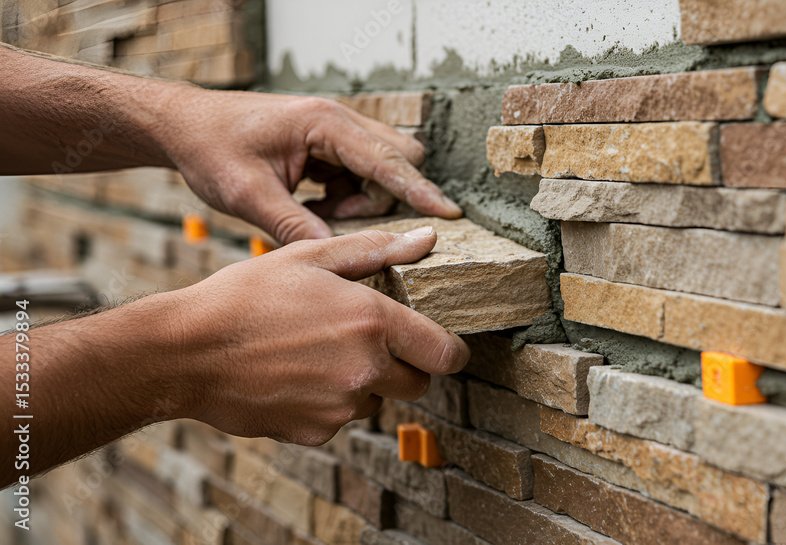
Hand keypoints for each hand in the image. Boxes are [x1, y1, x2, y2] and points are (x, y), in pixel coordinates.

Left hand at [159, 88, 461, 244]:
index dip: (420, 191)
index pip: (387, 161)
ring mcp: (335, 130)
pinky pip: (360, 172)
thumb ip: (295, 224)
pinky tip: (313, 202)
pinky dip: (346, 193)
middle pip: (397, 158)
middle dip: (384, 195)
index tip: (450, 214)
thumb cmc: (212, 149)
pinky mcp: (329, 143)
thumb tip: (336, 252)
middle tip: (340, 215)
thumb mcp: (248, 195)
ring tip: (317, 209)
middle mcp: (338, 120)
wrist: (185, 126)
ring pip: (381, 167)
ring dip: (362, 196)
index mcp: (325, 124)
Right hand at [167, 227, 469, 444]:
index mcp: (372, 321)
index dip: (450, 351)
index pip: (444, 352)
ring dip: (362, 384)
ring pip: (377, 402)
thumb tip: (425, 239)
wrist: (185, 353)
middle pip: (419, 384)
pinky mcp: (316, 433)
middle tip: (367, 344)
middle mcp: (365, 369)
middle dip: (405, 367)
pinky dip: (328, 404)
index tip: (442, 347)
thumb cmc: (245, 297)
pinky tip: (293, 378)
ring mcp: (341, 406)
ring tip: (315, 355)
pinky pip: (340, 421)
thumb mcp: (308, 257)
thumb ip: (374, 250)